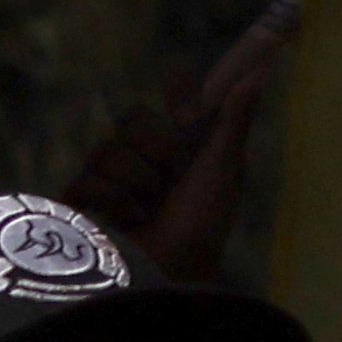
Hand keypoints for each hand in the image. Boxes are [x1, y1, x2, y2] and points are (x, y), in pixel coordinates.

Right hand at [65, 0, 294, 279]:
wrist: (169, 272)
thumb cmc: (202, 223)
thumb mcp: (223, 169)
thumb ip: (233, 119)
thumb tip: (262, 70)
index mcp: (183, 149)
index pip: (175, 105)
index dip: (178, 89)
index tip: (179, 72)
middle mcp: (145, 160)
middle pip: (132, 119)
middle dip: (156, 146)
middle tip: (169, 176)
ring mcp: (109, 181)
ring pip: (107, 149)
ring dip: (136, 182)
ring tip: (148, 210)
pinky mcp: (79, 205)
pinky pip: (86, 180)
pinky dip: (113, 203)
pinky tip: (126, 222)